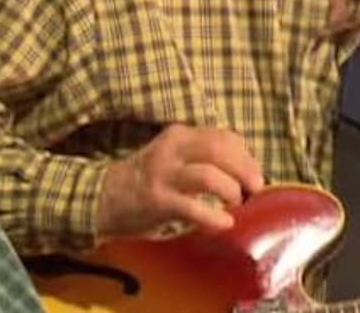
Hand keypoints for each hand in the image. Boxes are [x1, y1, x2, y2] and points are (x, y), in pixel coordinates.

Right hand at [95, 124, 264, 240]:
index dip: (245, 156)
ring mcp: (163, 174)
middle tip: (255, 189)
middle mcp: (172, 150)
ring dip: (230, 191)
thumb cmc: (149, 179)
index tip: (252, 175)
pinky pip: (192, 208)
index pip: (223, 137)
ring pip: (208, 175)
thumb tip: (247, 172)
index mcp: (180, 135)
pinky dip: (213, 218)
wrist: (104, 197)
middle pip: (219, 150)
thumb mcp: (175, 157)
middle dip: (245, 170)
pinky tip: (224, 223)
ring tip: (235, 203)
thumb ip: (204, 157)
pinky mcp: (157, 200)